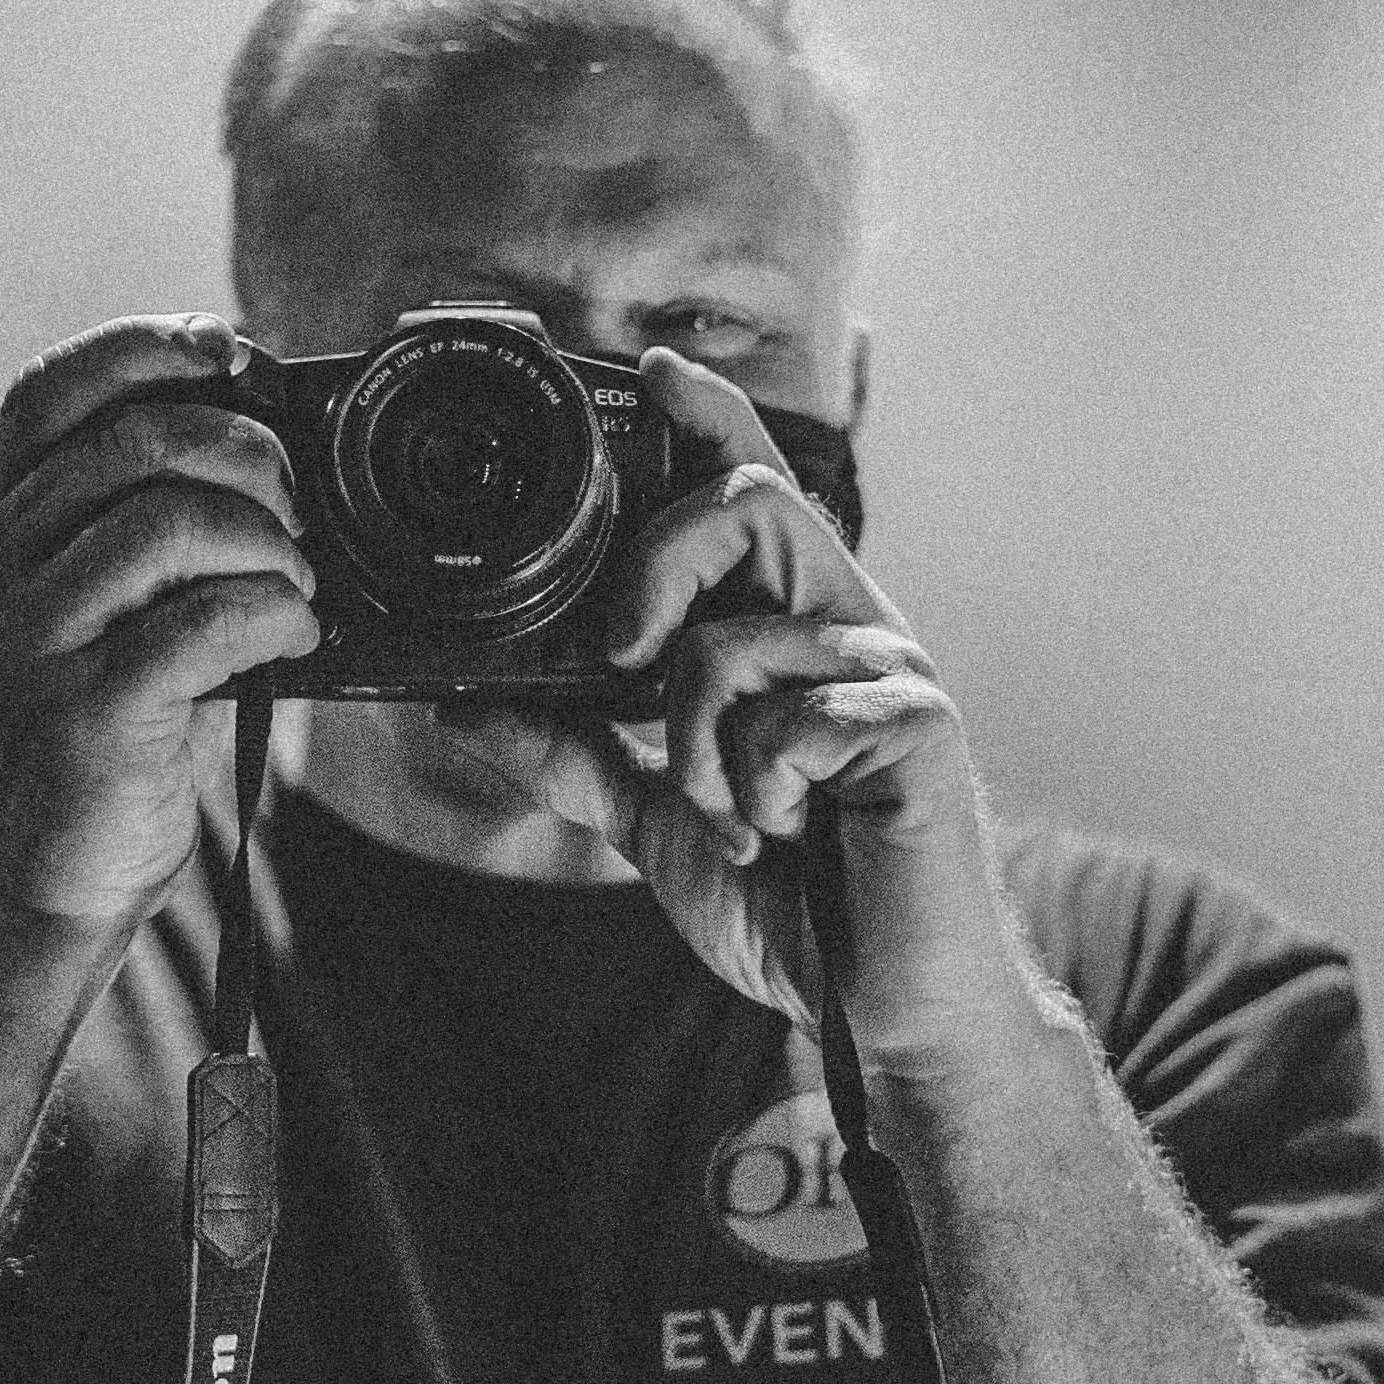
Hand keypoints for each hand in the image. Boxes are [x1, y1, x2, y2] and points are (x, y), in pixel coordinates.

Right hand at [0, 315, 322, 928]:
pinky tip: (296, 640)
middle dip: (248, 457)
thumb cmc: (89, 750)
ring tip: (300, 587)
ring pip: (174, 520)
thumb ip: (145, 537)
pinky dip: (276, 616)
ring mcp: (31, 640)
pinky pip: (206, 621)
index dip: (144, 349)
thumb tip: (269, 453)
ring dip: (271, 544)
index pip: (48, 391)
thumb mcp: (92, 622)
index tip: (234, 357)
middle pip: (135, 441)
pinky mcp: (84, 711)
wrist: (30, 891)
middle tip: (297, 511)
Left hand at [435, 350, 1034, 1062]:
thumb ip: (577, 755)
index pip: (756, 490)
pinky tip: (792, 835)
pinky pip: (784, 719)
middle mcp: (847, 630)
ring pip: (737, 631)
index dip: (709, 422)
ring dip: (694, 740)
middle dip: (654, 568)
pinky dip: (753, 790)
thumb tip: (468, 702)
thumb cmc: (798, 907)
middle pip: (745, 503)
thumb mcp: (660, 820)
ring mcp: (888, 671)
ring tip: (734, 814)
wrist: (882, 1011)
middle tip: (620, 660)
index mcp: (794, 634)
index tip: (651, 373)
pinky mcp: (915, 724)